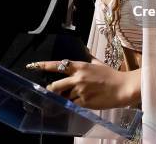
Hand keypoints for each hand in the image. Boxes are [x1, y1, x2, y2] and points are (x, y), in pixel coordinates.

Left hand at [26, 60, 140, 108]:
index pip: (58, 65)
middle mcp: (78, 78)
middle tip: (52, 91)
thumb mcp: (98, 63)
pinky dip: (73, 104)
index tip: (33, 66)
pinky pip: (73, 105)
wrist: (122, 88)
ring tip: (72, 97)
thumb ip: (89, 59)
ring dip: (65, 98)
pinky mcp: (84, 102)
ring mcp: (80, 91)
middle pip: (55, 86)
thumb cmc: (111, 75)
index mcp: (80, 66)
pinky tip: (80, 102)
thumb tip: (85, 52)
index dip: (44, 65)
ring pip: (64, 97)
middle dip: (52, 89)